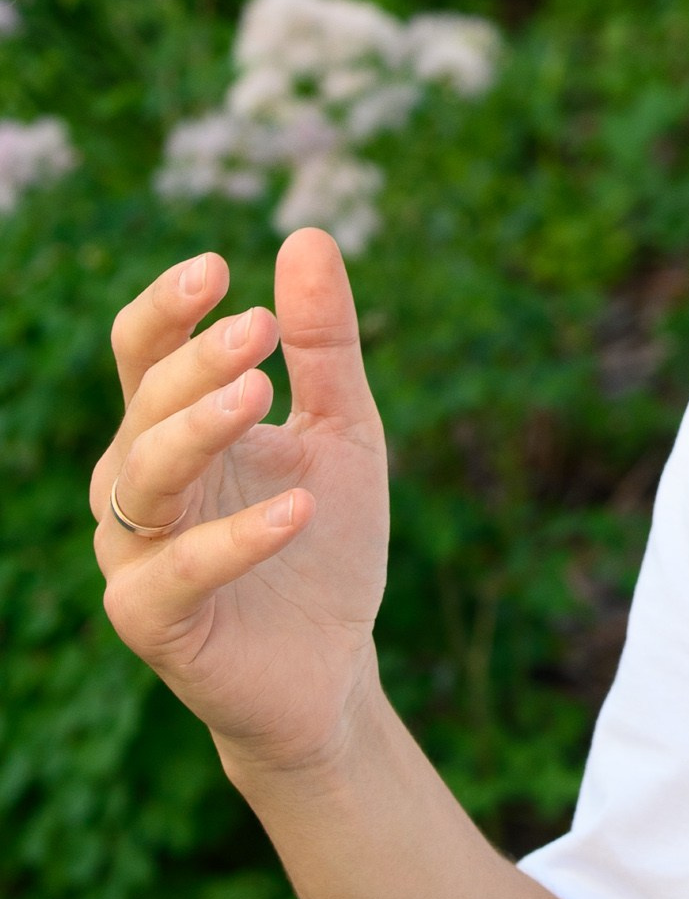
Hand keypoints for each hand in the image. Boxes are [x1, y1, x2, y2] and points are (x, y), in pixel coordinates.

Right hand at [95, 232, 389, 781]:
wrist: (332, 664)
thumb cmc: (323, 539)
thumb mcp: (342, 429)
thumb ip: (325, 344)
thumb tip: (306, 234)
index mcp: (171, 428)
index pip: (143, 352)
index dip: (168, 308)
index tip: (219, 266)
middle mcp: (136, 485)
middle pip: (143, 405)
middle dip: (196, 360)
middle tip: (258, 326)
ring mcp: (135, 554)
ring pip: (142, 479)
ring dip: (197, 429)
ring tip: (258, 391)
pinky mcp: (152, 622)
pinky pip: (176, 573)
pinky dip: (235, 539)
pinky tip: (297, 509)